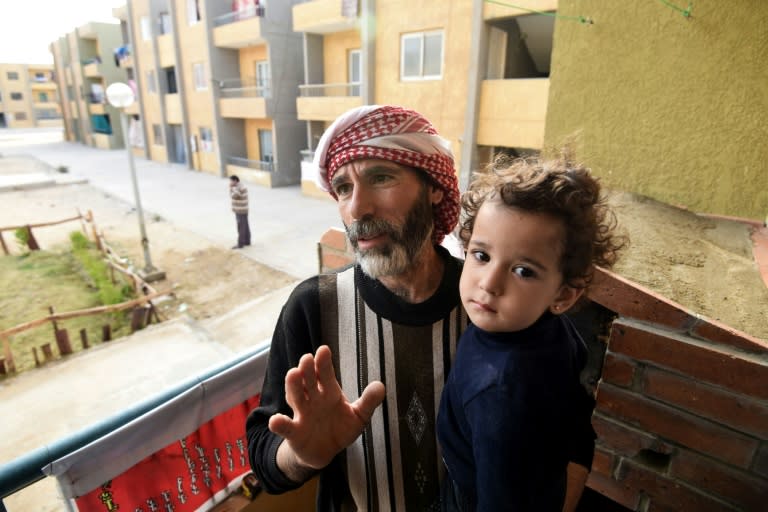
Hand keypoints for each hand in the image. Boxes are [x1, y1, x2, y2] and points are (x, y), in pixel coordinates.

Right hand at [269, 345, 385, 471]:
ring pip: (295, 397)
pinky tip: (276, 421)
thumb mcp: (359, 416)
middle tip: (307, 359)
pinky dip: (279, 424)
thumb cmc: (341, 428)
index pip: (325, 374)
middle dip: (307, 370)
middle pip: (308, 381)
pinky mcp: (294, 432)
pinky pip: (285, 427)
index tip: (324, 350)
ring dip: (293, 386)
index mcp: (329, 391)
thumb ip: (368, 402)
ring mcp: (301, 414)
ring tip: (293, 374)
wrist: (324, 451)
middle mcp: (313, 398)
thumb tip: (381, 386)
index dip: (324, 362)